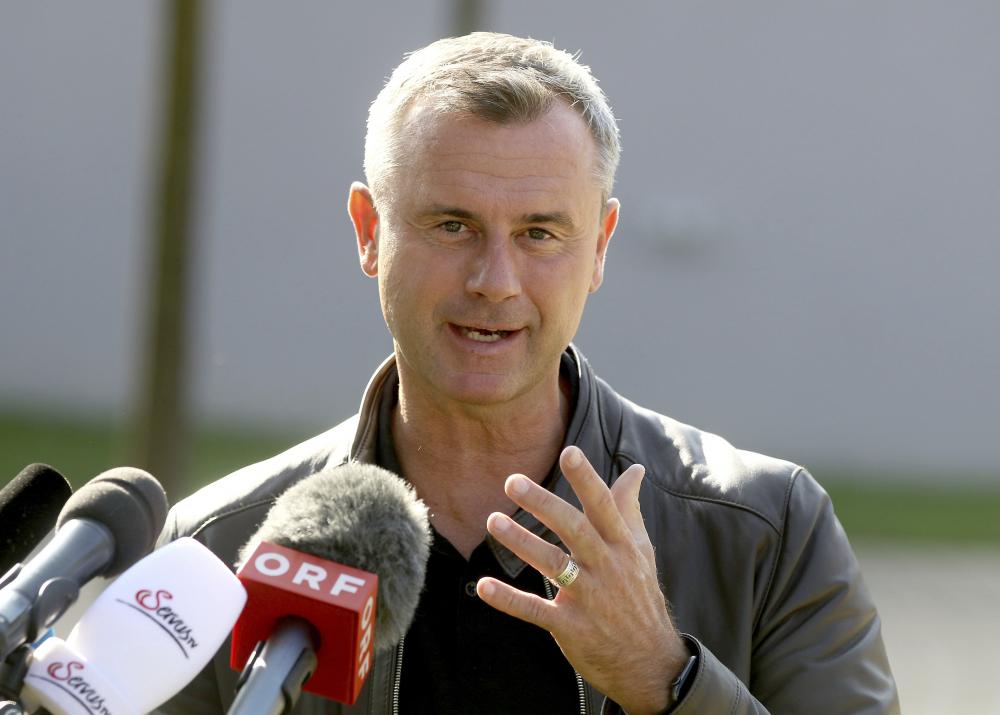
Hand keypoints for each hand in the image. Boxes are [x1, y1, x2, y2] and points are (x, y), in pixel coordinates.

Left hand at [477, 446, 688, 714]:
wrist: (650, 663)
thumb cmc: (639, 596)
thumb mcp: (641, 551)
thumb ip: (629, 509)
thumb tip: (636, 470)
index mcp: (623, 546)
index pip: (604, 506)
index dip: (587, 479)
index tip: (568, 452)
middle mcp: (607, 568)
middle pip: (574, 529)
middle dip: (543, 504)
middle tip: (512, 481)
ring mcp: (589, 599)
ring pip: (552, 565)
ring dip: (521, 542)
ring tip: (493, 521)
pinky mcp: (571, 627)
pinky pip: (535, 610)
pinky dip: (509, 599)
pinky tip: (483, 585)